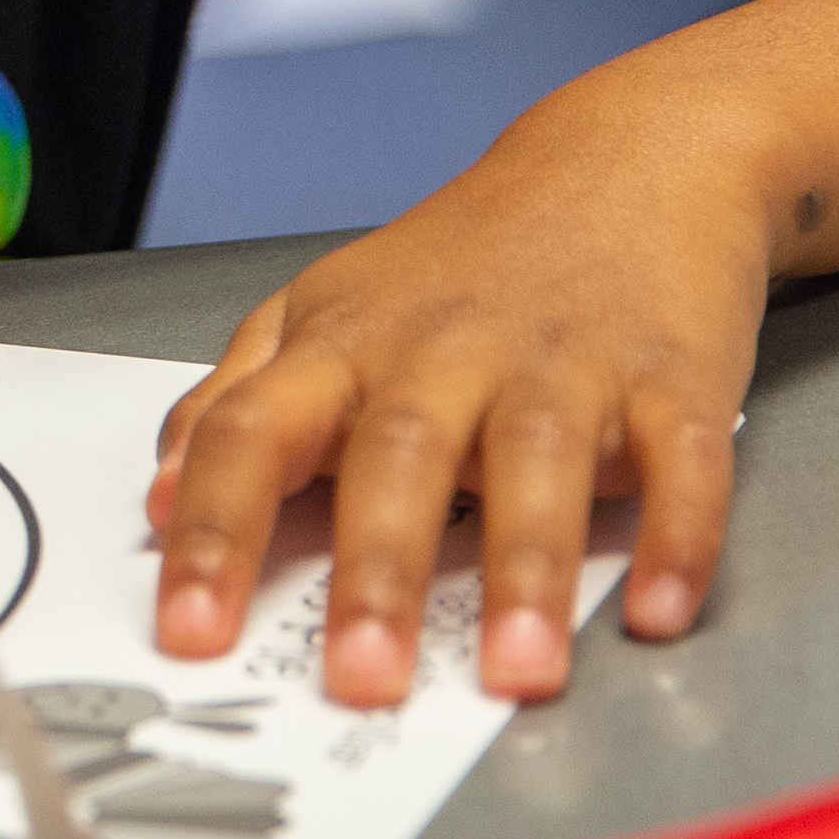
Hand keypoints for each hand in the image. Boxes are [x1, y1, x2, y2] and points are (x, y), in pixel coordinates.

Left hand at [143, 117, 765, 709]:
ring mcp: (563, 359)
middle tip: (359, 679)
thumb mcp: (323, 312)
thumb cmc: (462, 265)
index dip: (214, 532)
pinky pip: (679, 458)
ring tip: (517, 672)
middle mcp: (444, 351)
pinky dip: (676, 534)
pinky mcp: (671, 374)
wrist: (625, 159)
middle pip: (397, 456)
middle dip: (374, 574)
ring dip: (526, 572)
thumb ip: (237, 403)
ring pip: (538, 462)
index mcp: (345, 344)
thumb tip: (160, 495)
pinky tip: (658, 612)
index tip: (189, 630)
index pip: (254, 435)